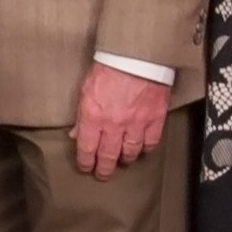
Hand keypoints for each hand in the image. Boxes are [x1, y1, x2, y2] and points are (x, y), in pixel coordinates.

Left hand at [72, 61, 170, 176]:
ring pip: (130, 151)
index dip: (85, 162)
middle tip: (103, 175)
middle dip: (104, 168)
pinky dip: (146, 148)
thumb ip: (81, 115)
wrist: (136, 56)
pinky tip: (142, 150)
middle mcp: (114, 124)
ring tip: (122, 161)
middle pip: (108, 155)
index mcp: (92, 117)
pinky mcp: (155, 118)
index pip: (86, 148)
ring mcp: (136, 123)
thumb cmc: (107, 69)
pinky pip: (151, 141)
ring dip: (125, 159)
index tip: (86, 168)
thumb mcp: (85, 90)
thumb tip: (75, 134)